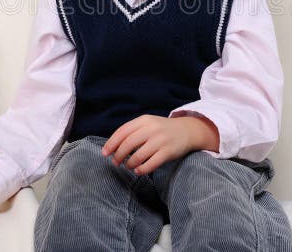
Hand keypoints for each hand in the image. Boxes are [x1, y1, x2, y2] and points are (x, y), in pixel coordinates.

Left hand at [101, 115, 218, 174]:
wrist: (187, 130)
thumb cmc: (161, 130)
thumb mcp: (147, 124)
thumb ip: (132, 131)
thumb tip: (112, 147)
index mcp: (144, 120)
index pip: (123, 132)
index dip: (111, 143)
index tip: (104, 153)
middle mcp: (152, 129)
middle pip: (128, 144)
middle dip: (118, 155)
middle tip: (115, 162)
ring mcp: (161, 140)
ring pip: (138, 156)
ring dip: (129, 164)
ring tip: (128, 166)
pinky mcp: (168, 152)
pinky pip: (150, 164)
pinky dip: (141, 170)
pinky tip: (138, 171)